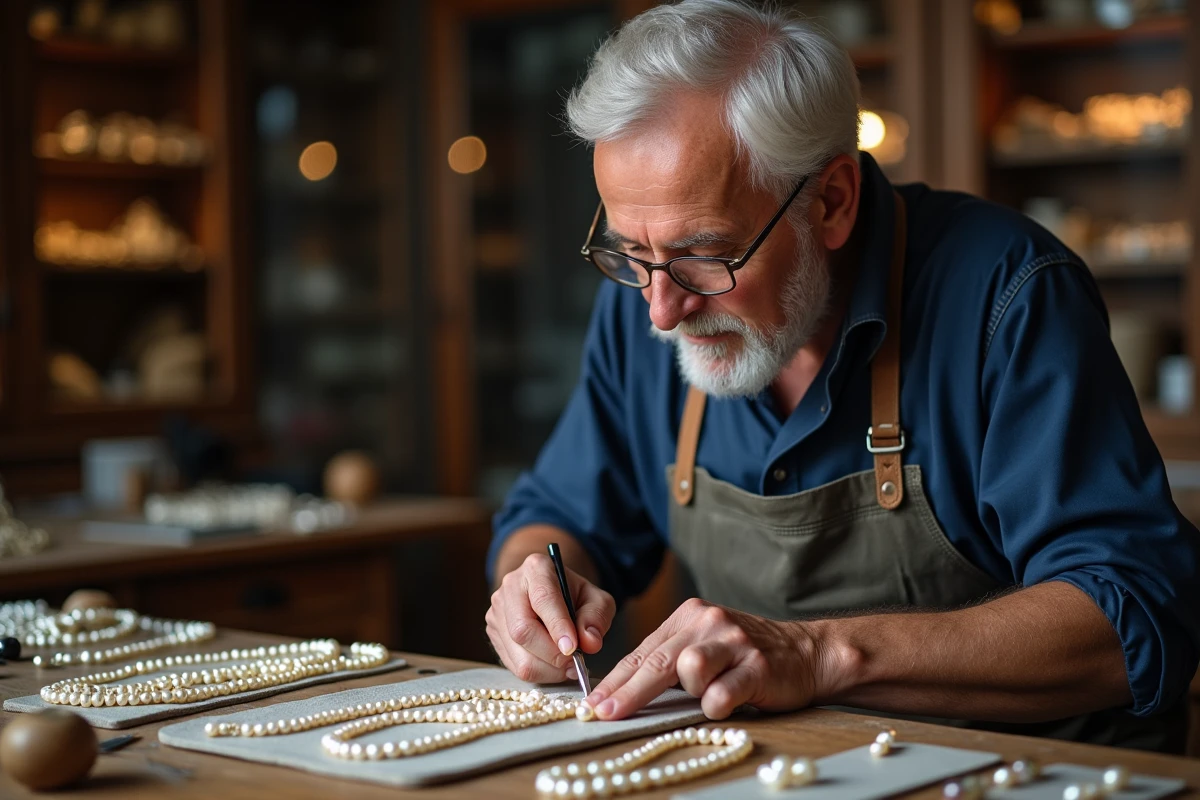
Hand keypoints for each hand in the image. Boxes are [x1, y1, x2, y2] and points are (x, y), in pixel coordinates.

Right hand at [486, 552, 615, 683]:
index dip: (558, 626)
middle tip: (575, 662)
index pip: (543, 598)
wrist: (553, 595)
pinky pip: (514, 665)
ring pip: (517, 654)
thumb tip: (589, 643)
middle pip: (522, 629)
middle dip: (552, 654)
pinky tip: (553, 666)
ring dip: (548, 669)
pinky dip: (539, 673)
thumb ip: (596, 618)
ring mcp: (497, 611)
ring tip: (568, 666)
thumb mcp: (597, 599)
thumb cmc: (576, 596)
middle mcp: (510, 587)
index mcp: (536, 568)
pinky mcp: (494, 633)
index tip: (573, 647)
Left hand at [584, 598, 823, 719]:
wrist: (805, 652)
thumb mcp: (702, 645)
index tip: (593, 703)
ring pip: (688, 671)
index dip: (615, 680)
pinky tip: (729, 701)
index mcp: (688, 616)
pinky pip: (722, 694)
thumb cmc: (744, 656)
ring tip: (710, 692)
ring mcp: (734, 642)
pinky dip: (717, 705)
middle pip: (657, 662)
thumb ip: (668, 659)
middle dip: (627, 692)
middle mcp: (708, 622)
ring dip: (692, 691)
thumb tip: (620, 690)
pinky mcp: (758, 666)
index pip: (642, 651)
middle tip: (605, 714)